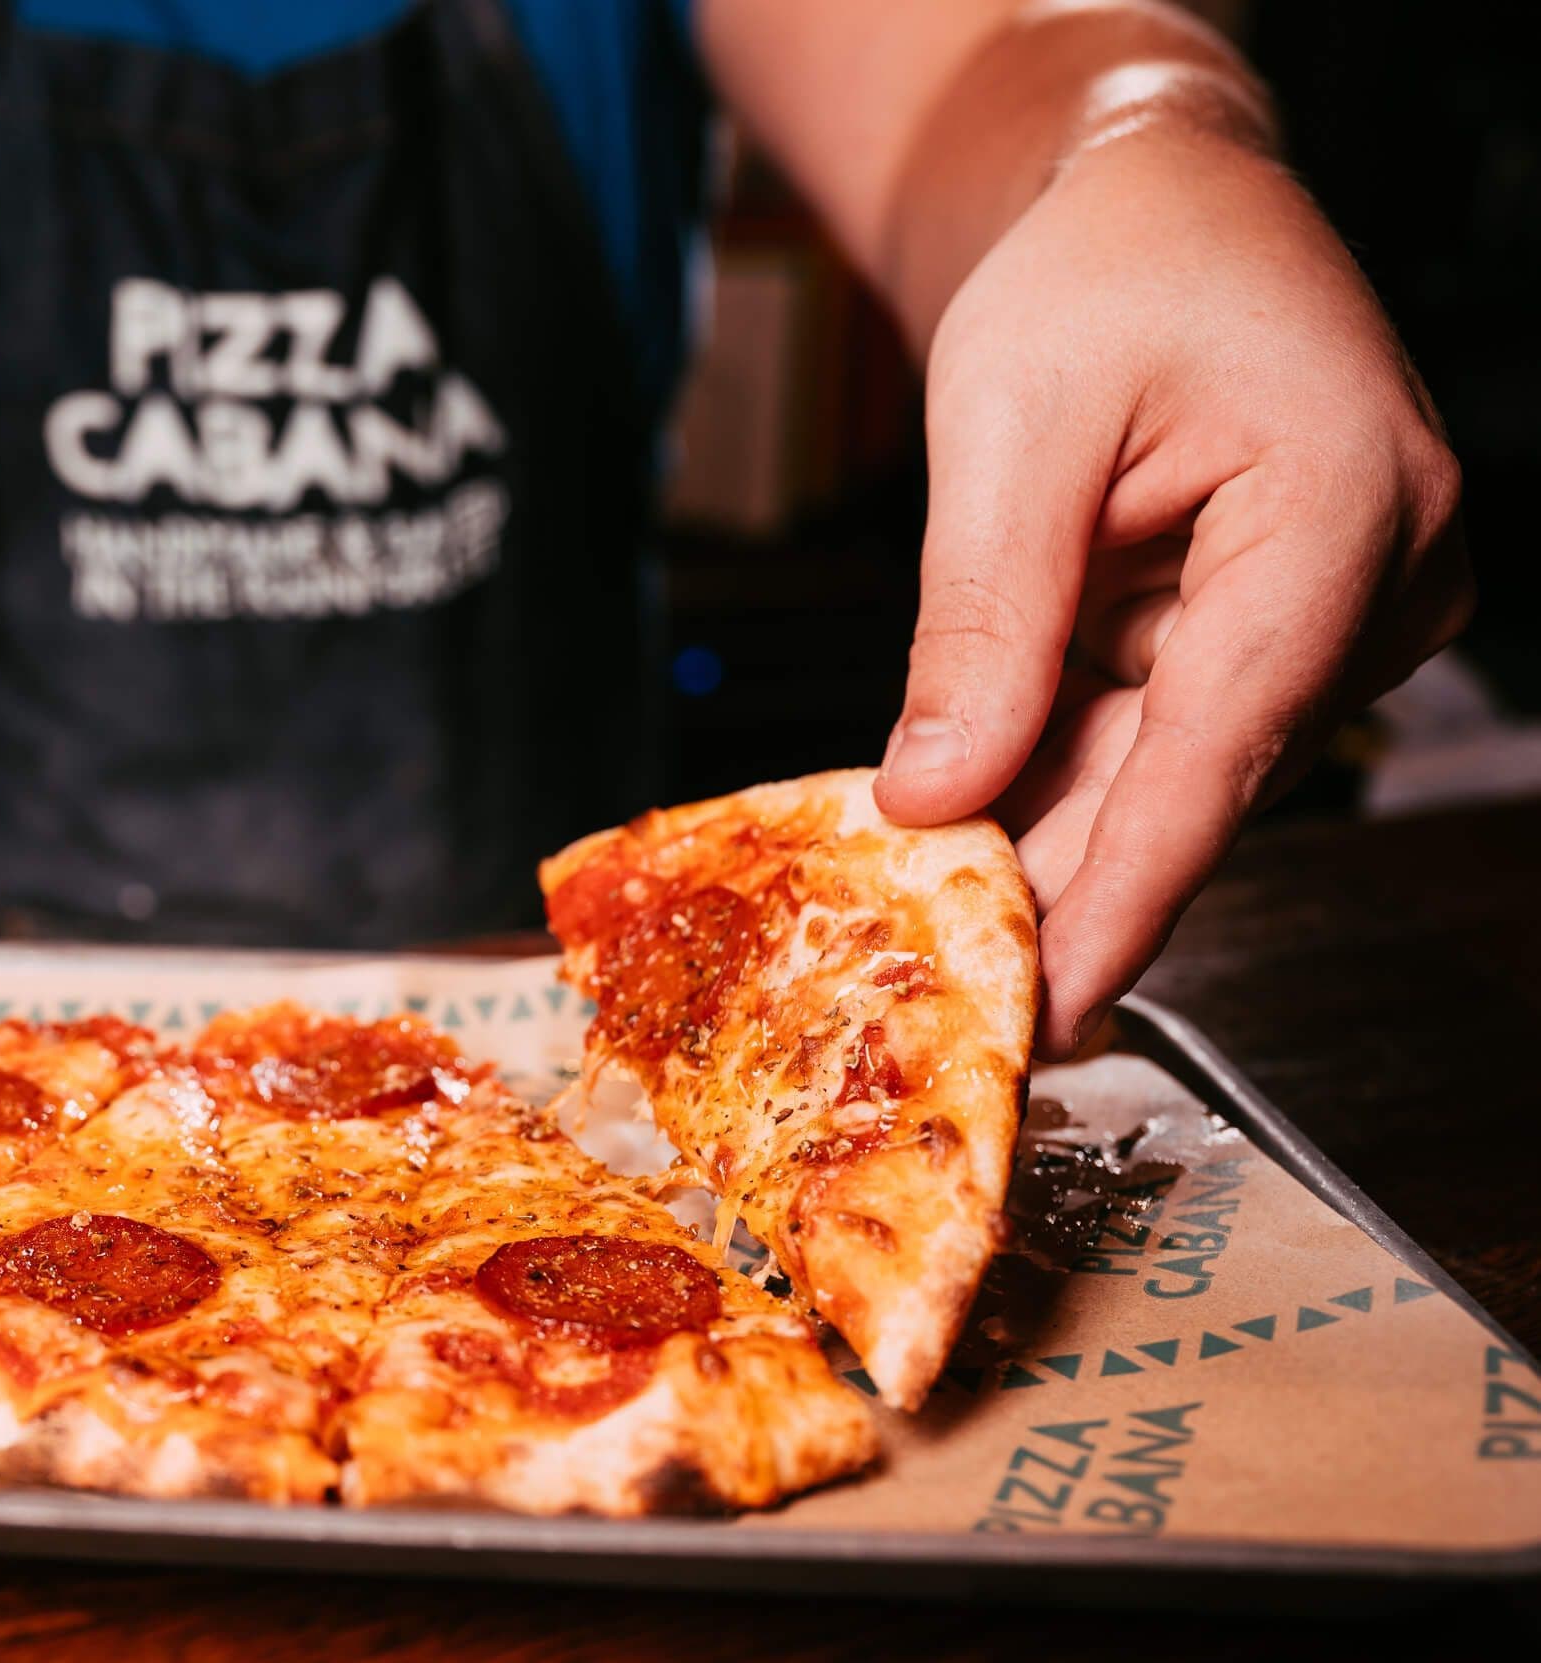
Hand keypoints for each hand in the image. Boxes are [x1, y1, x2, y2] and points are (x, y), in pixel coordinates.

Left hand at [872, 128, 1469, 1055]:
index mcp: (1346, 508)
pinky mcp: (1278, 624)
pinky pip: (1162, 726)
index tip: (1054, 1004)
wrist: (1152, 204)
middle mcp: (1378, 575)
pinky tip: (971, 831)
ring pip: (1174, 764)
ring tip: (934, 921)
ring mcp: (1341, 607)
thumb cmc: (1096, 270)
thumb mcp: (1010, 428)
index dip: (1129, 890)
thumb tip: (936, 796)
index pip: (1225, 744)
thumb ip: (982, 621)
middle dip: (1072, 883)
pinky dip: (1065, 773)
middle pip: (1201, 775)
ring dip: (1056, 834)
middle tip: (956, 992)